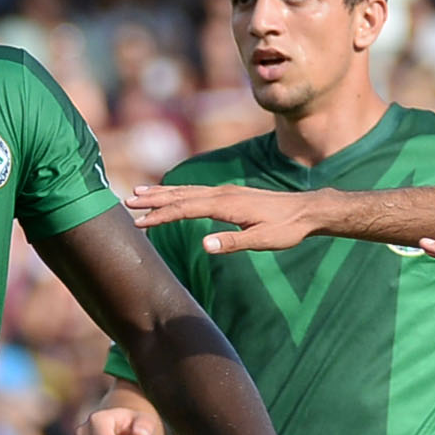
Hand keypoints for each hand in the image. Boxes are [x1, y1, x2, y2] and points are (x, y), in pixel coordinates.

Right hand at [119, 182, 323, 248]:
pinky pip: (197, 192)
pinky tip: (172, 194)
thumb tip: (204, 244)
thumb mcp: (263, 240)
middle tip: (127, 200)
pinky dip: (179, 192)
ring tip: (140, 193)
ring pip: (187, 190)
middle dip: (153, 199)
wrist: (308, 210)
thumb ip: (233, 242)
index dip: (160, 216)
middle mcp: (222, 194)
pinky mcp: (230, 194)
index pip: (185, 209)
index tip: (139, 222)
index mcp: (226, 205)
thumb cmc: (287, 228)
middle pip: (180, 195)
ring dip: (163, 192)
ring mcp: (226, 192)